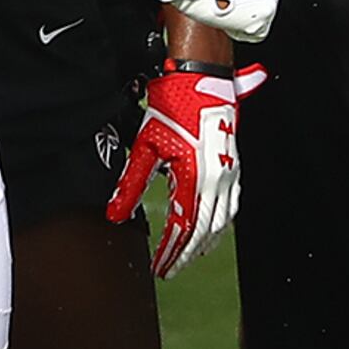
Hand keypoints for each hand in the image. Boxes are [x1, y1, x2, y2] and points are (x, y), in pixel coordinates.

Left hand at [108, 62, 254, 278]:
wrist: (202, 80)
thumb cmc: (175, 106)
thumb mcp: (145, 148)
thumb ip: (130, 185)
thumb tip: (115, 213)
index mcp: (195, 179)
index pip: (182, 229)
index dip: (170, 252)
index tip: (159, 267)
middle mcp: (216, 181)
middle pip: (203, 231)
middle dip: (186, 254)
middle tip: (170, 268)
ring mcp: (228, 175)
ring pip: (220, 222)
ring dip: (204, 242)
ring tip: (189, 255)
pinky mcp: (233, 167)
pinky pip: (230, 207)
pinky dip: (219, 225)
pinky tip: (212, 228)